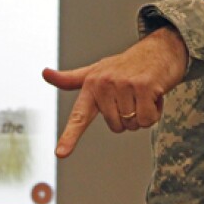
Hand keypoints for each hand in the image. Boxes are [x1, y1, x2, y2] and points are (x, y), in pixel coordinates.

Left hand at [42, 27, 187, 157]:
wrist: (159, 49)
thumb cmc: (126, 64)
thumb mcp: (96, 70)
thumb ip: (72, 79)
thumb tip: (45, 73)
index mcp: (90, 84)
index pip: (79, 115)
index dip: (69, 136)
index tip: (61, 153)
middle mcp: (104, 84)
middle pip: (116, 126)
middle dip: (129, 117)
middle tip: (132, 96)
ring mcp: (123, 84)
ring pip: (133, 124)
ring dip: (143, 113)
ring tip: (143, 93)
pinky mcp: (143, 86)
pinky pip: (148, 119)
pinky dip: (155, 112)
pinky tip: (154, 94)